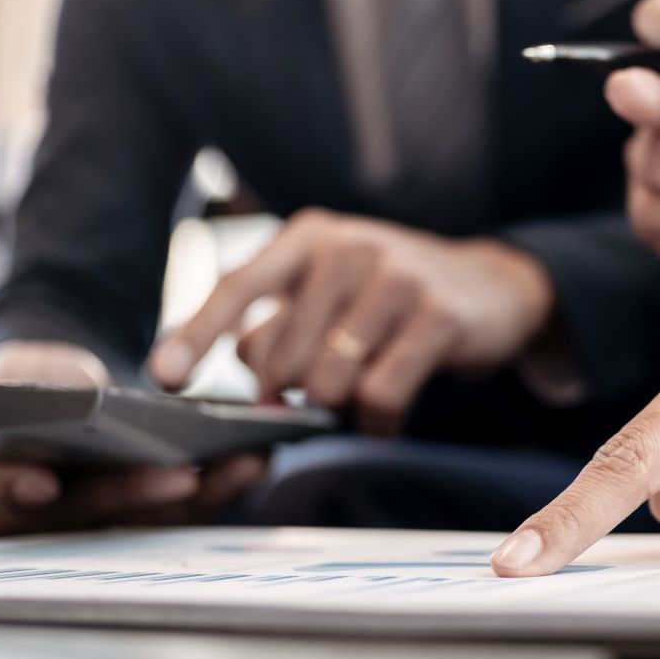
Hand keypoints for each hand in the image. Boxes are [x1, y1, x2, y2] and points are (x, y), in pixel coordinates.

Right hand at [0, 340, 267, 537]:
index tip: (43, 482)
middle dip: (133, 494)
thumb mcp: (8, 372)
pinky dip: (218, 489)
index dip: (14, 486)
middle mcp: (32, 516)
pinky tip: (251, 461)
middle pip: (82, 515)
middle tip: (181, 475)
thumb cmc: (21, 386)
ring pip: (141, 522)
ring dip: (197, 497)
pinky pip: (178, 514)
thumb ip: (14, 383)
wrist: (52, 398)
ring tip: (240, 463)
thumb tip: (51, 396)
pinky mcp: (137, 519)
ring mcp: (88, 524)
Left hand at [149, 209, 554, 434]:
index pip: (237, 286)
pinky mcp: (438, 316)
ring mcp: (397, 279)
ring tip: (361, 396)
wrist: (493, 287)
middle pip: (282, 357)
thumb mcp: (332, 292)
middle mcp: (349, 248)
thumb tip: (250, 382)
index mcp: (311, 236)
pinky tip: (388, 416)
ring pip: (328, 382)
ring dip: (338, 408)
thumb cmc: (393, 296)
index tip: (165, 379)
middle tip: (323, 393)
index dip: (195, 335)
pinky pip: (381, 395)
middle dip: (293, 394)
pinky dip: (378, 422)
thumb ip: (281, 327)